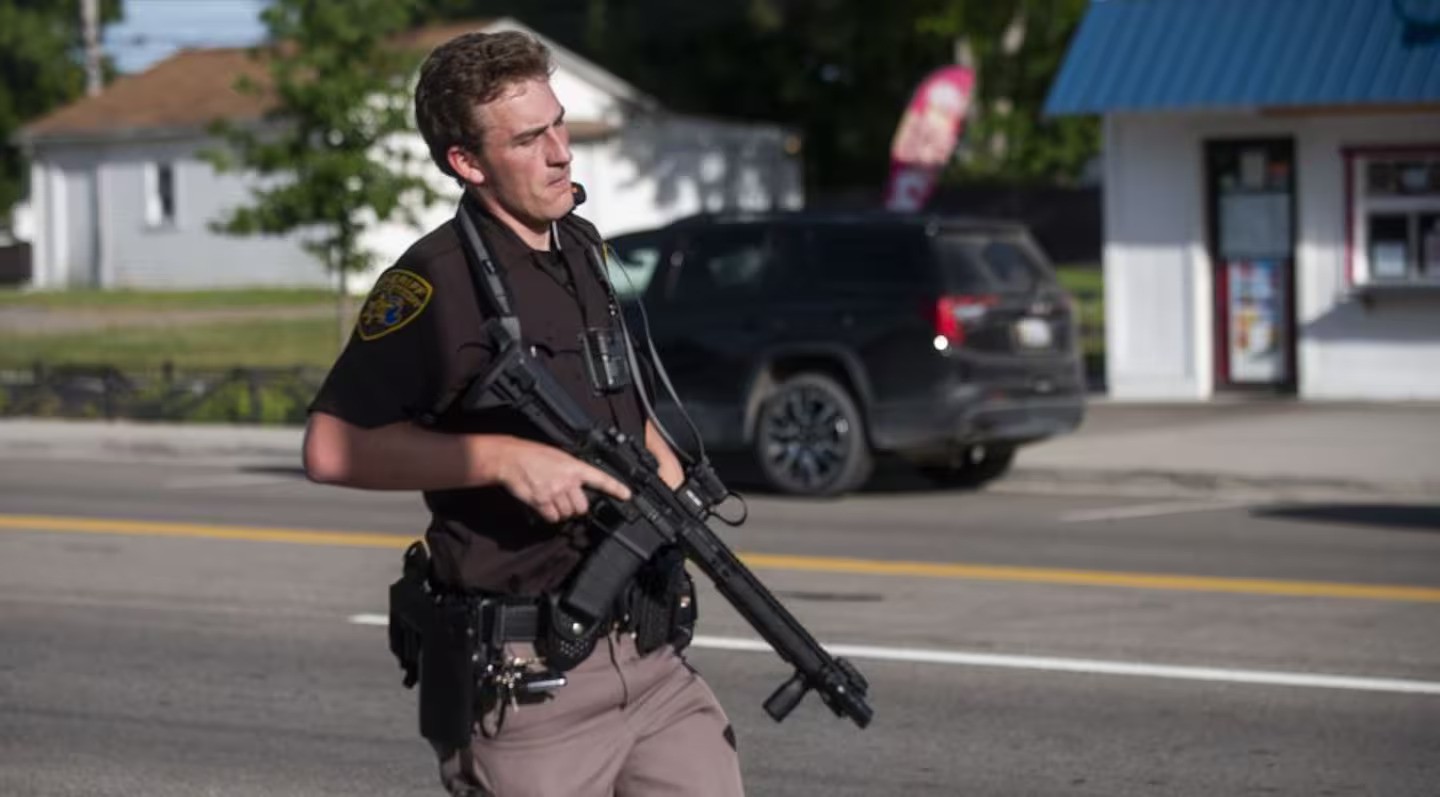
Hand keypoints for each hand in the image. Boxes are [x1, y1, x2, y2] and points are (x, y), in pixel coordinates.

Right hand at [492, 437, 631, 522]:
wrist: (511, 458)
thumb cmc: (533, 455)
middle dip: (576, 507)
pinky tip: (544, 505)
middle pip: (582, 507)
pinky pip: (553, 517)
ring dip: (562, 511)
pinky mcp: (541, 501)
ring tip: (552, 499)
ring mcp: (555, 492)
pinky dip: (550, 515)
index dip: (616, 488)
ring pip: (568, 514)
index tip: (627, 495)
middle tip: (567, 499)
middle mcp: (567, 480)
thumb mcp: (559, 457)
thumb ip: (572, 471)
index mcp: (575, 467)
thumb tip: (580, 484)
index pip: (601, 478)